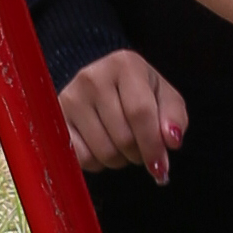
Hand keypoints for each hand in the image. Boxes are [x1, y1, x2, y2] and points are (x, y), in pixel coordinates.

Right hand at [59, 51, 188, 181]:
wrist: (102, 83)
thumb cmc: (139, 92)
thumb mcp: (165, 97)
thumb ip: (175, 118)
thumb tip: (171, 141)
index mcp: (125, 65)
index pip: (140, 113)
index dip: (153, 145)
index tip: (161, 167)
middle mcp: (93, 77)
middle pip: (123, 137)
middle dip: (138, 153)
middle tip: (140, 147)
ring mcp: (71, 97)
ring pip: (104, 152)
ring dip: (120, 159)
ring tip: (121, 144)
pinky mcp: (57, 118)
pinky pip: (82, 158)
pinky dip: (97, 163)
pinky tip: (101, 147)